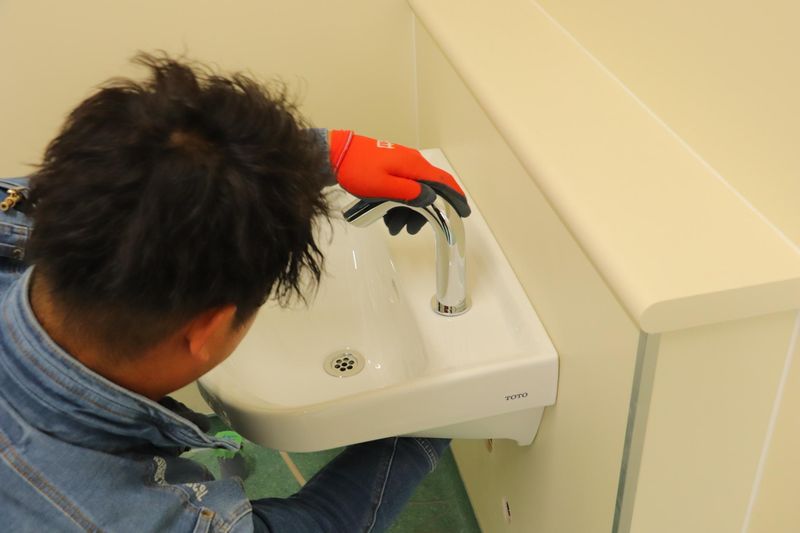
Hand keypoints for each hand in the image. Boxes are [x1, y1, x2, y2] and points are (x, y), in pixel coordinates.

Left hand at [329, 130, 469, 233]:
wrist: (336, 154)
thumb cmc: (358, 171)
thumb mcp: (383, 187)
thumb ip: (409, 193)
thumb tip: (431, 198)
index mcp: (414, 166)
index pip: (443, 182)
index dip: (456, 198)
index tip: (463, 213)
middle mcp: (412, 163)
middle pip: (428, 191)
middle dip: (422, 213)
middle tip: (409, 230)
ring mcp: (401, 164)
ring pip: (414, 192)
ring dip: (407, 211)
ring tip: (392, 227)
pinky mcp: (391, 168)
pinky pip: (402, 188)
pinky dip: (398, 203)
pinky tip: (386, 215)